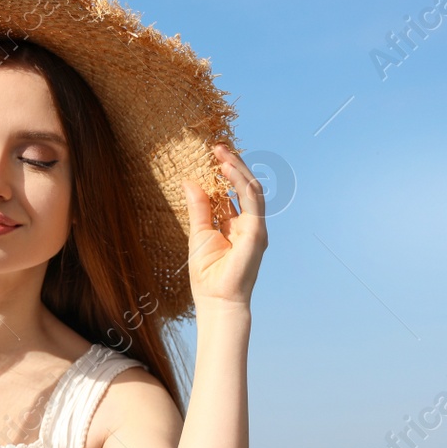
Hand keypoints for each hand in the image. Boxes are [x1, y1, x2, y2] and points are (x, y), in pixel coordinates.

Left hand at [181, 143, 266, 309]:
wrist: (217, 300)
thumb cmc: (207, 275)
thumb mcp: (198, 233)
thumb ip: (199, 207)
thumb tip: (190, 181)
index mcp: (235, 224)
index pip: (233, 192)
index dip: (224, 172)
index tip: (211, 155)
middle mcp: (249, 223)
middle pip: (244, 186)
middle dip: (232, 165)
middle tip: (216, 147)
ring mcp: (256, 227)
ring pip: (251, 188)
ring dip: (236, 168)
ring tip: (220, 152)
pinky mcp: (257, 231)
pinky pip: (251, 199)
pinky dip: (239, 182)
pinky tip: (226, 169)